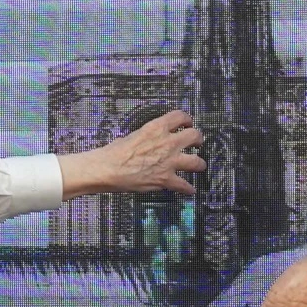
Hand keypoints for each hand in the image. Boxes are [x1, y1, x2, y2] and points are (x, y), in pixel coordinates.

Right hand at [59, 110, 205, 199]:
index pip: (180, 116)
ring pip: (197, 162)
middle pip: (194, 136)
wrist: (107, 169)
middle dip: (198, 139)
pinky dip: (188, 189)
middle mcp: (167, 143)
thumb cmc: (114, 153)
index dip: (187, 119)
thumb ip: (147, 137)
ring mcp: (169, 162)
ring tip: (200, 166)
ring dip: (200, 164)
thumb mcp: (132, 135)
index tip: (188, 123)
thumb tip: (148, 140)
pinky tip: (190, 190)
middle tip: (197, 143)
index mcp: (156, 128)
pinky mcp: (166, 179)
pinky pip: (184, 185)